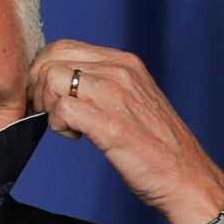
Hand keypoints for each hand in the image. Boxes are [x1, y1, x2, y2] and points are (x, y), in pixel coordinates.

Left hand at [28, 39, 223, 223]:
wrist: (185, 177)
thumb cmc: (151, 144)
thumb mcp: (127, 98)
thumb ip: (97, 83)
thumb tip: (54, 80)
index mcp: (122, 62)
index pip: (61, 47)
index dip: (42, 72)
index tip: (46, 98)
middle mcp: (119, 71)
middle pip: (50, 59)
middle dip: (38, 87)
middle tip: (49, 113)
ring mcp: (116, 95)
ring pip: (52, 79)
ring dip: (47, 106)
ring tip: (67, 125)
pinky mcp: (111, 124)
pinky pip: (63, 108)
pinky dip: (58, 124)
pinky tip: (75, 136)